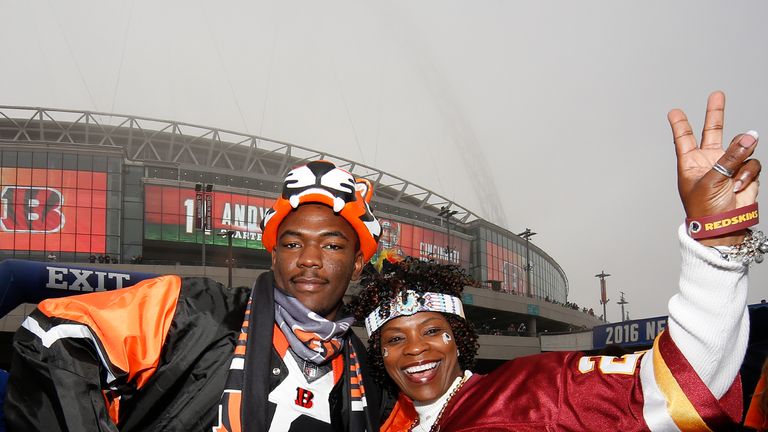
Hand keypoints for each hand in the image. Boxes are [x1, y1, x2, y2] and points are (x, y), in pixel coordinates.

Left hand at [669, 91, 760, 245]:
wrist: (724, 227)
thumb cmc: (706, 208)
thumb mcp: (712, 179)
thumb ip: (731, 156)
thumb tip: (750, 136)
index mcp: (690, 163)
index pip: (684, 139)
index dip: (680, 125)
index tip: (674, 111)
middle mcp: (709, 161)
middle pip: (713, 132)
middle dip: (716, 113)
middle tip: (717, 94)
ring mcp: (728, 166)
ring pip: (740, 148)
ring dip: (739, 161)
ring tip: (732, 178)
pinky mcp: (745, 173)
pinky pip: (751, 163)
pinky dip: (747, 174)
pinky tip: (739, 186)